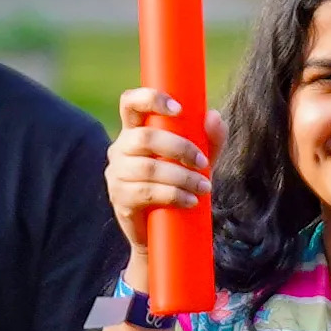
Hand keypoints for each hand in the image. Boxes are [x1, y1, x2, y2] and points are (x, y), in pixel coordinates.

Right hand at [101, 84, 211, 238]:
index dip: (150, 99)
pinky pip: (146, 192)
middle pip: (144, 137)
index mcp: (135, 130)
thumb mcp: (199, 160)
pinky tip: (190, 201)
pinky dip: (173, 195)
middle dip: (179, 148)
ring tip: (204, 187)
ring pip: (148, 168)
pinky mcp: (119, 198)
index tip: (179, 109)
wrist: (164, 232)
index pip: (130, 103)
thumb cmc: (180, 185)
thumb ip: (211, 139)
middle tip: (202, 162)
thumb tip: (214, 116)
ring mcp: (116, 174)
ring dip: (181, 177)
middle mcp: (120, 148)